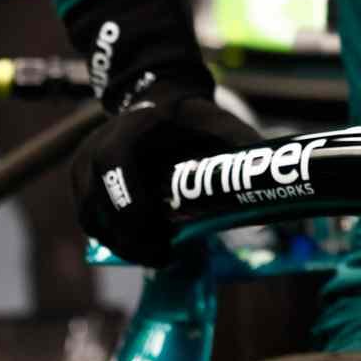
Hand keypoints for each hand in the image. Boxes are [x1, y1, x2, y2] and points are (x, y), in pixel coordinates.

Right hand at [70, 96, 261, 266]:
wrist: (162, 101)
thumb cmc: (196, 119)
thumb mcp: (223, 127)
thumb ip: (245, 155)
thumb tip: (277, 205)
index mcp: (131, 129)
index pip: (114, 168)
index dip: (131, 208)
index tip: (164, 240)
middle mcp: (96, 146)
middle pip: (97, 205)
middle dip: (130, 240)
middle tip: (165, 258)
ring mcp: (83, 166)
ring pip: (92, 219)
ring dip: (123, 244)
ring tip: (160, 255)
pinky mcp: (82, 184)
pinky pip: (92, 220)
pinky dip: (116, 238)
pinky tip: (146, 245)